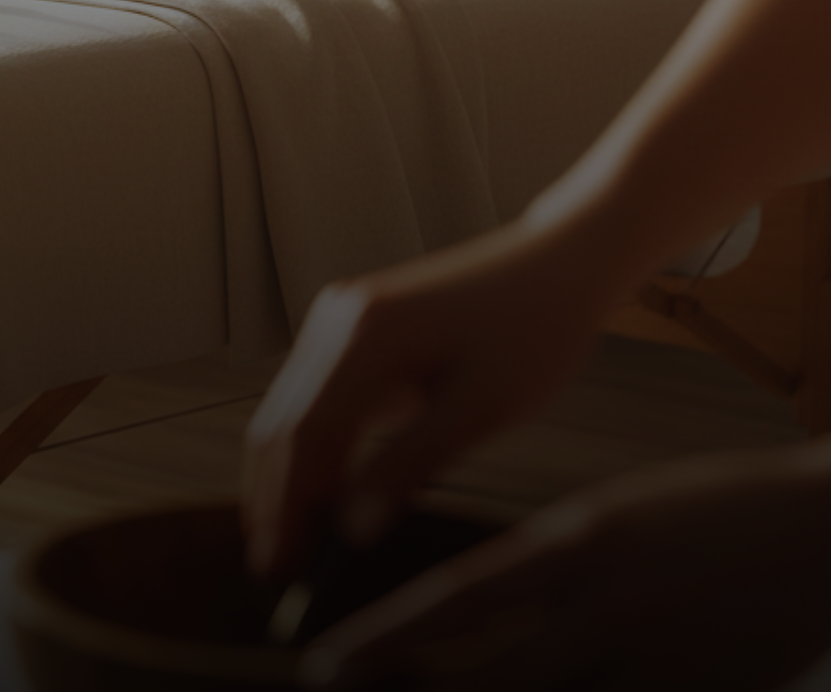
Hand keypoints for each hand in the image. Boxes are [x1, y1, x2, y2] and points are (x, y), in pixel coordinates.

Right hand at [243, 214, 631, 577]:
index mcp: (366, 335)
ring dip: (286, 474)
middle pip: (281, 421)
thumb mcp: (482, 410)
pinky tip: (320, 490)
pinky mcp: (352, 327)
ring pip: (289, 408)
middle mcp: (337, 320)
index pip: (303, 433)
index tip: (279, 563)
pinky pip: (315, 393)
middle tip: (270, 567)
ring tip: (287, 539)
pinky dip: (311, 446)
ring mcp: (339, 319)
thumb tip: (351, 530)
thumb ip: (409, 467)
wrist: (559, 263)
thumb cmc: (536, 331)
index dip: (285, 504)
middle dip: (272, 497)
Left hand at [302, 419, 830, 691]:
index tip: (325, 664)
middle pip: (494, 680)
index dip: (385, 639)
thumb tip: (453, 620)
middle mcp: (616, 609)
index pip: (458, 601)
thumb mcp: (607, 520)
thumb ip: (537, 573)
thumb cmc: (705, 513)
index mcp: (583, 543)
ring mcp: (667, 666)